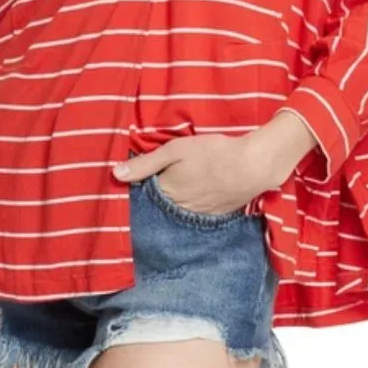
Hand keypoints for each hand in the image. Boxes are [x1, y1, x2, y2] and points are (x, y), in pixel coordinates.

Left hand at [111, 120, 311, 215]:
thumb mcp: (175, 150)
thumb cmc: (212, 153)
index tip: (136, 181)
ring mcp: (198, 215)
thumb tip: (115, 175)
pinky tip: (195, 198)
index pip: (143, 196)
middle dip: (154, 199)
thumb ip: (145, 164)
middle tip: (154, 187)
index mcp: (166, 193)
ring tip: (175, 192)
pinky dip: (191, 209)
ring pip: (177, 213)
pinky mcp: (216, 216)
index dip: (139, 188)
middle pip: (159, 208)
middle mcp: (179, 209)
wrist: (252, 166)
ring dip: (173, 206)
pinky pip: (196, 216)